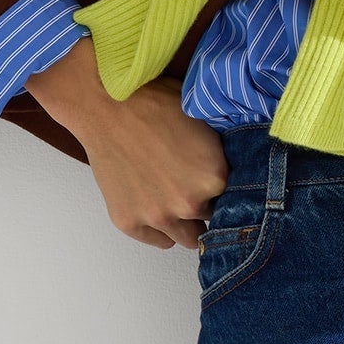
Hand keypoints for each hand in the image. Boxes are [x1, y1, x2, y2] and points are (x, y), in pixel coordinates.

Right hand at [26, 36, 227, 248]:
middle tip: (192, 186)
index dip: (225, 189)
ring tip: (176, 199)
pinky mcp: (129, 222)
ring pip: (188, 238)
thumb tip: (237, 175)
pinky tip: (156, 204)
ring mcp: (157, 216)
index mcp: (215, 178)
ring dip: (186, 222)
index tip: (215, 182)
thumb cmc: (156, 103)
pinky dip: (160, 228)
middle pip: (212, 220)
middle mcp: (189, 203)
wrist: (106, 103)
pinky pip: (159, 240)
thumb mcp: (205, 124)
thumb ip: (223, 158)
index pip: (236, 199)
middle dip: (206, 205)